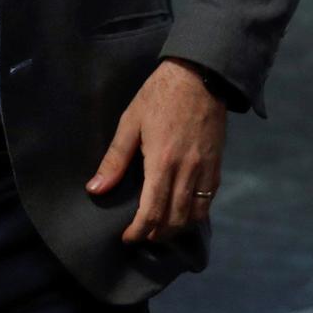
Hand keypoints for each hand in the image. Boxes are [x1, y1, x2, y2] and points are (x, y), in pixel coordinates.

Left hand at [86, 59, 226, 242]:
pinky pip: (208, 199)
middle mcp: (186, 170)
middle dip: (156, 235)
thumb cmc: (159, 96)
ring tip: (161, 229)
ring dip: (177, 228)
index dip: (139, 231)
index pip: (152, 212)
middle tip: (142, 236)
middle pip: (174, 220)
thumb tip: (95, 188)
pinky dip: (195, 213)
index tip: (127, 237)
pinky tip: (183, 212)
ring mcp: (205, 168)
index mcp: (162, 161)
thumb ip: (115, 159)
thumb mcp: (130, 122)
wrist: (200, 75)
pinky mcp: (217, 164)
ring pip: (194, 214)